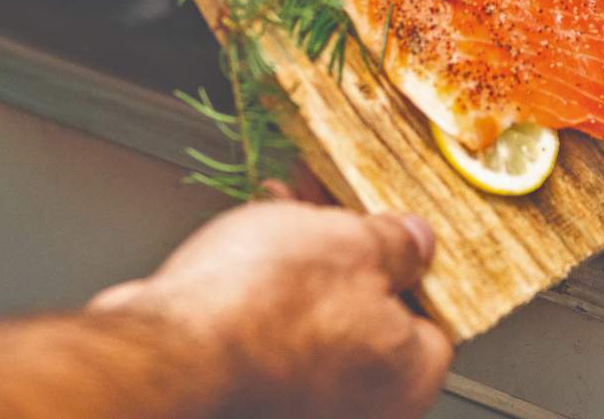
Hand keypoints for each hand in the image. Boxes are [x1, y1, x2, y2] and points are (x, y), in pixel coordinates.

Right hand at [87, 195, 451, 418]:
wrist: (168, 351)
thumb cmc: (261, 312)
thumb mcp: (350, 242)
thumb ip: (395, 243)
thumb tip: (416, 242)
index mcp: (406, 378)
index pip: (434, 315)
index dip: (412, 258)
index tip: (393, 226)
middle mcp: (360, 409)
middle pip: (372, 313)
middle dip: (349, 250)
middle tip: (333, 206)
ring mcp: (302, 408)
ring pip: (320, 319)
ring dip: (304, 262)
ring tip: (283, 209)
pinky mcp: (251, 395)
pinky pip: (275, 333)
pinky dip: (269, 289)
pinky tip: (251, 246)